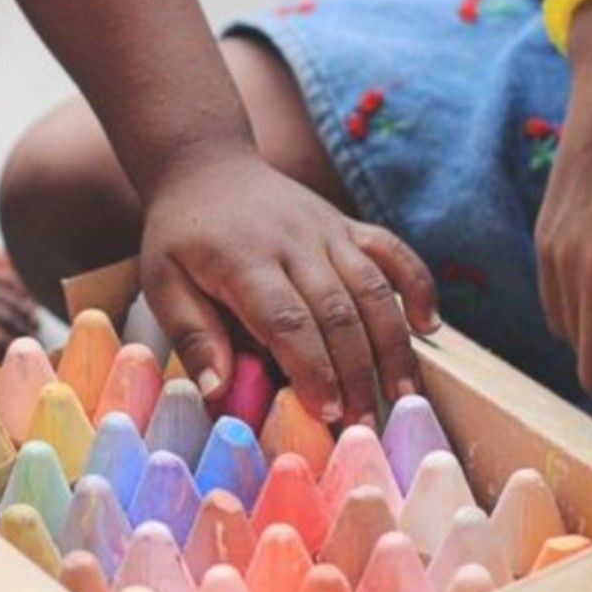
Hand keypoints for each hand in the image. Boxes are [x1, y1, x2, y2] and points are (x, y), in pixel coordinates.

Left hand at [138, 146, 438, 426]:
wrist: (205, 168)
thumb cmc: (180, 237)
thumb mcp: (162, 283)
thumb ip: (193, 334)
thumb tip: (218, 390)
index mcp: (243, 259)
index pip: (286, 320)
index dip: (312, 368)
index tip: (327, 412)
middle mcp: (293, 242)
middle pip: (337, 311)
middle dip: (355, 372)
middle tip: (364, 424)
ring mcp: (326, 230)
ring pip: (372, 287)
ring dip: (392, 343)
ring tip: (402, 394)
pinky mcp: (347, 224)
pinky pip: (392, 251)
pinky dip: (416, 285)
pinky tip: (428, 326)